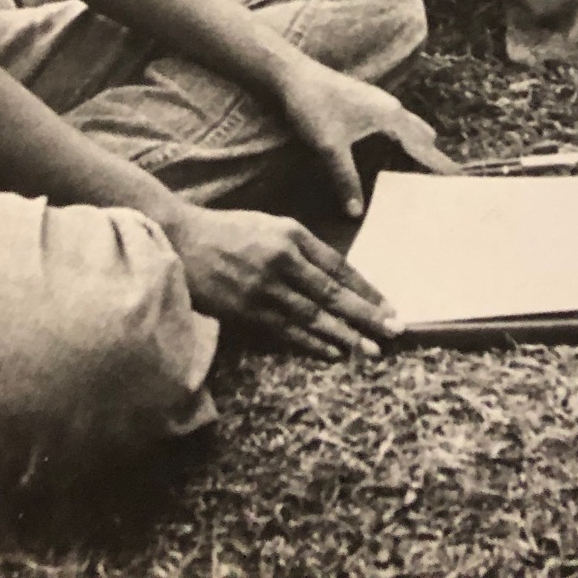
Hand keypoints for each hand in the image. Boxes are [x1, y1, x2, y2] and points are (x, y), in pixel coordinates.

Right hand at [164, 201, 401, 359]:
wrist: (182, 238)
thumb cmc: (231, 231)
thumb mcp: (271, 226)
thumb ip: (303, 249)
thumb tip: (336, 278)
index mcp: (293, 234)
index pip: (339, 267)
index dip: (367, 289)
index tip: (389, 306)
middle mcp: (283, 260)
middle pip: (332, 294)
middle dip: (366, 315)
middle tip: (395, 332)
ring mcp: (264, 287)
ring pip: (313, 316)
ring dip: (345, 335)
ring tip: (370, 350)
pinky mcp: (246, 310)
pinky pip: (286, 330)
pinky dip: (311, 342)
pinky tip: (332, 352)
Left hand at [271, 52, 454, 217]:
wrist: (294, 76)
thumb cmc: (314, 107)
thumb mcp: (329, 148)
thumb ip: (346, 180)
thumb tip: (356, 213)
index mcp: (389, 116)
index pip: (422, 146)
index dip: (439, 164)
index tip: (459, 180)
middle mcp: (390, 107)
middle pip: (420, 135)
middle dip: (432, 157)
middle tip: (443, 183)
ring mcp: (379, 102)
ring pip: (408, 128)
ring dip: (417, 147)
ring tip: (424, 171)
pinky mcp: (367, 103)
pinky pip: (396, 124)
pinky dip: (403, 140)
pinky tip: (393, 152)